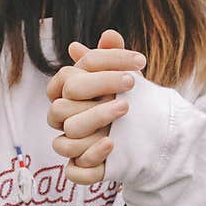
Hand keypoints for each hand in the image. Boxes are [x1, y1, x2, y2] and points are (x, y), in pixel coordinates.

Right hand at [46, 30, 144, 183]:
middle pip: (61, 107)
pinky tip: (112, 144)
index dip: (101, 66)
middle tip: (131, 82)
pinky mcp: (80, 169)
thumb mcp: (124, 80)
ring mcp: (70, 146)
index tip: (138, 62)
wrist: (144, 140)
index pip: (68, 76)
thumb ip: (114, 59)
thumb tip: (110, 35)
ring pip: (64, 140)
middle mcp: (63, 122)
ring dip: (95, 121)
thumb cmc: (125, 103)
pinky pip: (74, 170)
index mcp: (66, 97)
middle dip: (96, 91)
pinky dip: (91, 157)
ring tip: (125, 109)